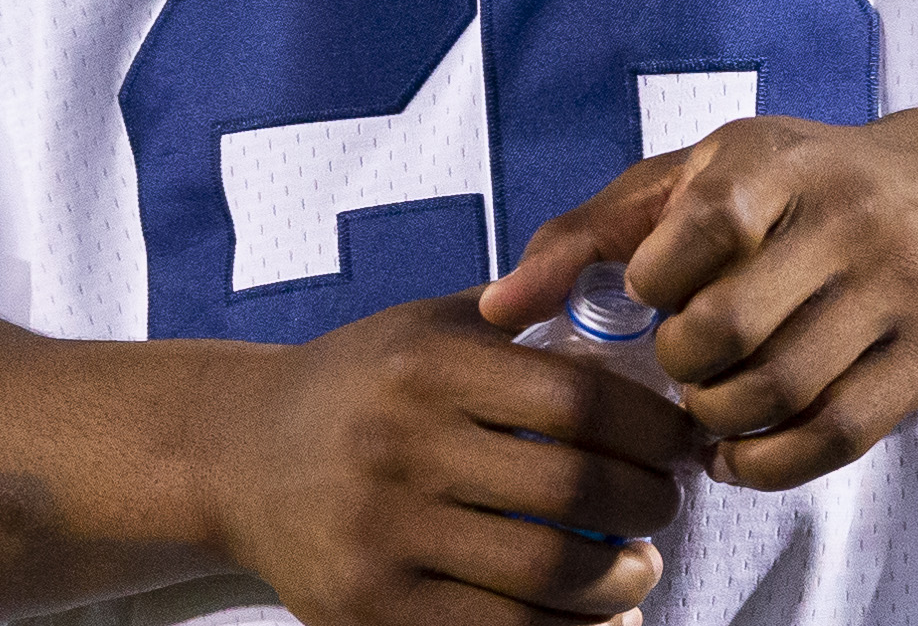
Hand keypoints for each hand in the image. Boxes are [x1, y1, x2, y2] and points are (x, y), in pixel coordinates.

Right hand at [208, 292, 698, 624]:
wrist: (237, 455)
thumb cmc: (360, 385)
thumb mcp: (428, 326)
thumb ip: (524, 322)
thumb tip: (645, 334)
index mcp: (426, 364)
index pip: (578, 399)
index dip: (652, 427)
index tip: (680, 441)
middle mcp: (400, 446)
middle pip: (574, 492)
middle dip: (648, 507)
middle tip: (665, 507)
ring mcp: (382, 535)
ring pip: (547, 578)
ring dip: (621, 584)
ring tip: (639, 569)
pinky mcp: (370, 609)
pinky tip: (595, 618)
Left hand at [482, 112, 917, 491]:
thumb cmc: (789, 190)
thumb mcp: (690, 181)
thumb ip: (587, 236)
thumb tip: (494, 308)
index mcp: (775, 160)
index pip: (700, 229)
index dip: (655, 283)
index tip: (651, 296)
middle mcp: (849, 214)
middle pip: (729, 327)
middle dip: (680, 367)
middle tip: (676, 368)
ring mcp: (900, 283)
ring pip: (781, 389)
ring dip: (719, 419)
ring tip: (706, 407)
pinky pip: (838, 435)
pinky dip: (772, 463)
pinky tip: (742, 452)